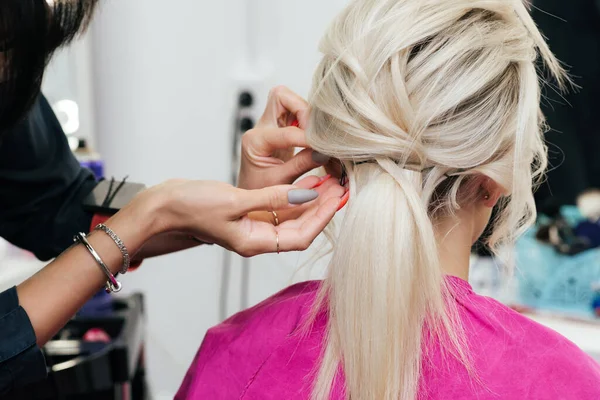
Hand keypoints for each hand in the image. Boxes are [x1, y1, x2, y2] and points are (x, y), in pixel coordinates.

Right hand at [145, 179, 342, 256]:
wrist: (163, 205)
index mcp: (254, 243)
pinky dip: (294, 195)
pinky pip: (278, 206)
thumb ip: (272, 199)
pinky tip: (307, 181)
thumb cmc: (192, 206)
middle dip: (322, 208)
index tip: (338, 197)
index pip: (300, 237)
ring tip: (331, 180)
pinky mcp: (247, 212)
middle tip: (342, 186)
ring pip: (291, 216)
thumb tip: (307, 197)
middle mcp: (257, 237)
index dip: (321, 218)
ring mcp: (252, 225)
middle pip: (300, 227)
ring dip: (311, 200)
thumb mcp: (235, 201)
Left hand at [237, 86, 330, 189]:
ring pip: (290, 100)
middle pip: (281, 96)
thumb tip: (324, 152)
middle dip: (304, 110)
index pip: (286, 131)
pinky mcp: (280, 127)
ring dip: (308, 114)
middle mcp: (261, 127)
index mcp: (255, 141)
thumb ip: (301, 165)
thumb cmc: (260, 190)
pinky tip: (317, 138)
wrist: (251, 196)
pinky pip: (296, 112)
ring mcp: (270, 124)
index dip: (308, 138)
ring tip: (319, 137)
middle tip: (318, 133)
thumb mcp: (280, 182)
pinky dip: (309, 121)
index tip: (324, 148)